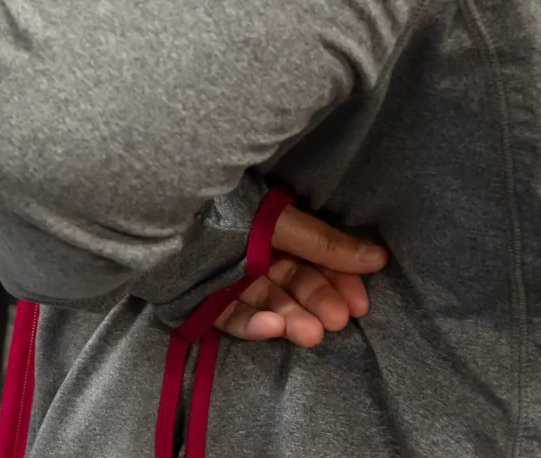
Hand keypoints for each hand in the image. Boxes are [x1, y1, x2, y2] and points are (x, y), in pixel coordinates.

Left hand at [214, 205, 388, 346]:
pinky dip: (256, 325)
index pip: (314, 261)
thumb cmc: (222, 209)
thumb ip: (325, 242)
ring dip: (293, 319)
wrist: (160, 211)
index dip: (339, 281)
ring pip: (268, 305)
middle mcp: (252, 256)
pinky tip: (275, 327)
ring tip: (312, 332)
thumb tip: (379, 257)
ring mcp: (228, 279)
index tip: (360, 303)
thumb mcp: (279, 223)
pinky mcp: (204, 301)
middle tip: (337, 319)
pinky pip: (234, 317)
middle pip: (293, 286)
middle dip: (318, 303)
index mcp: (271, 230)